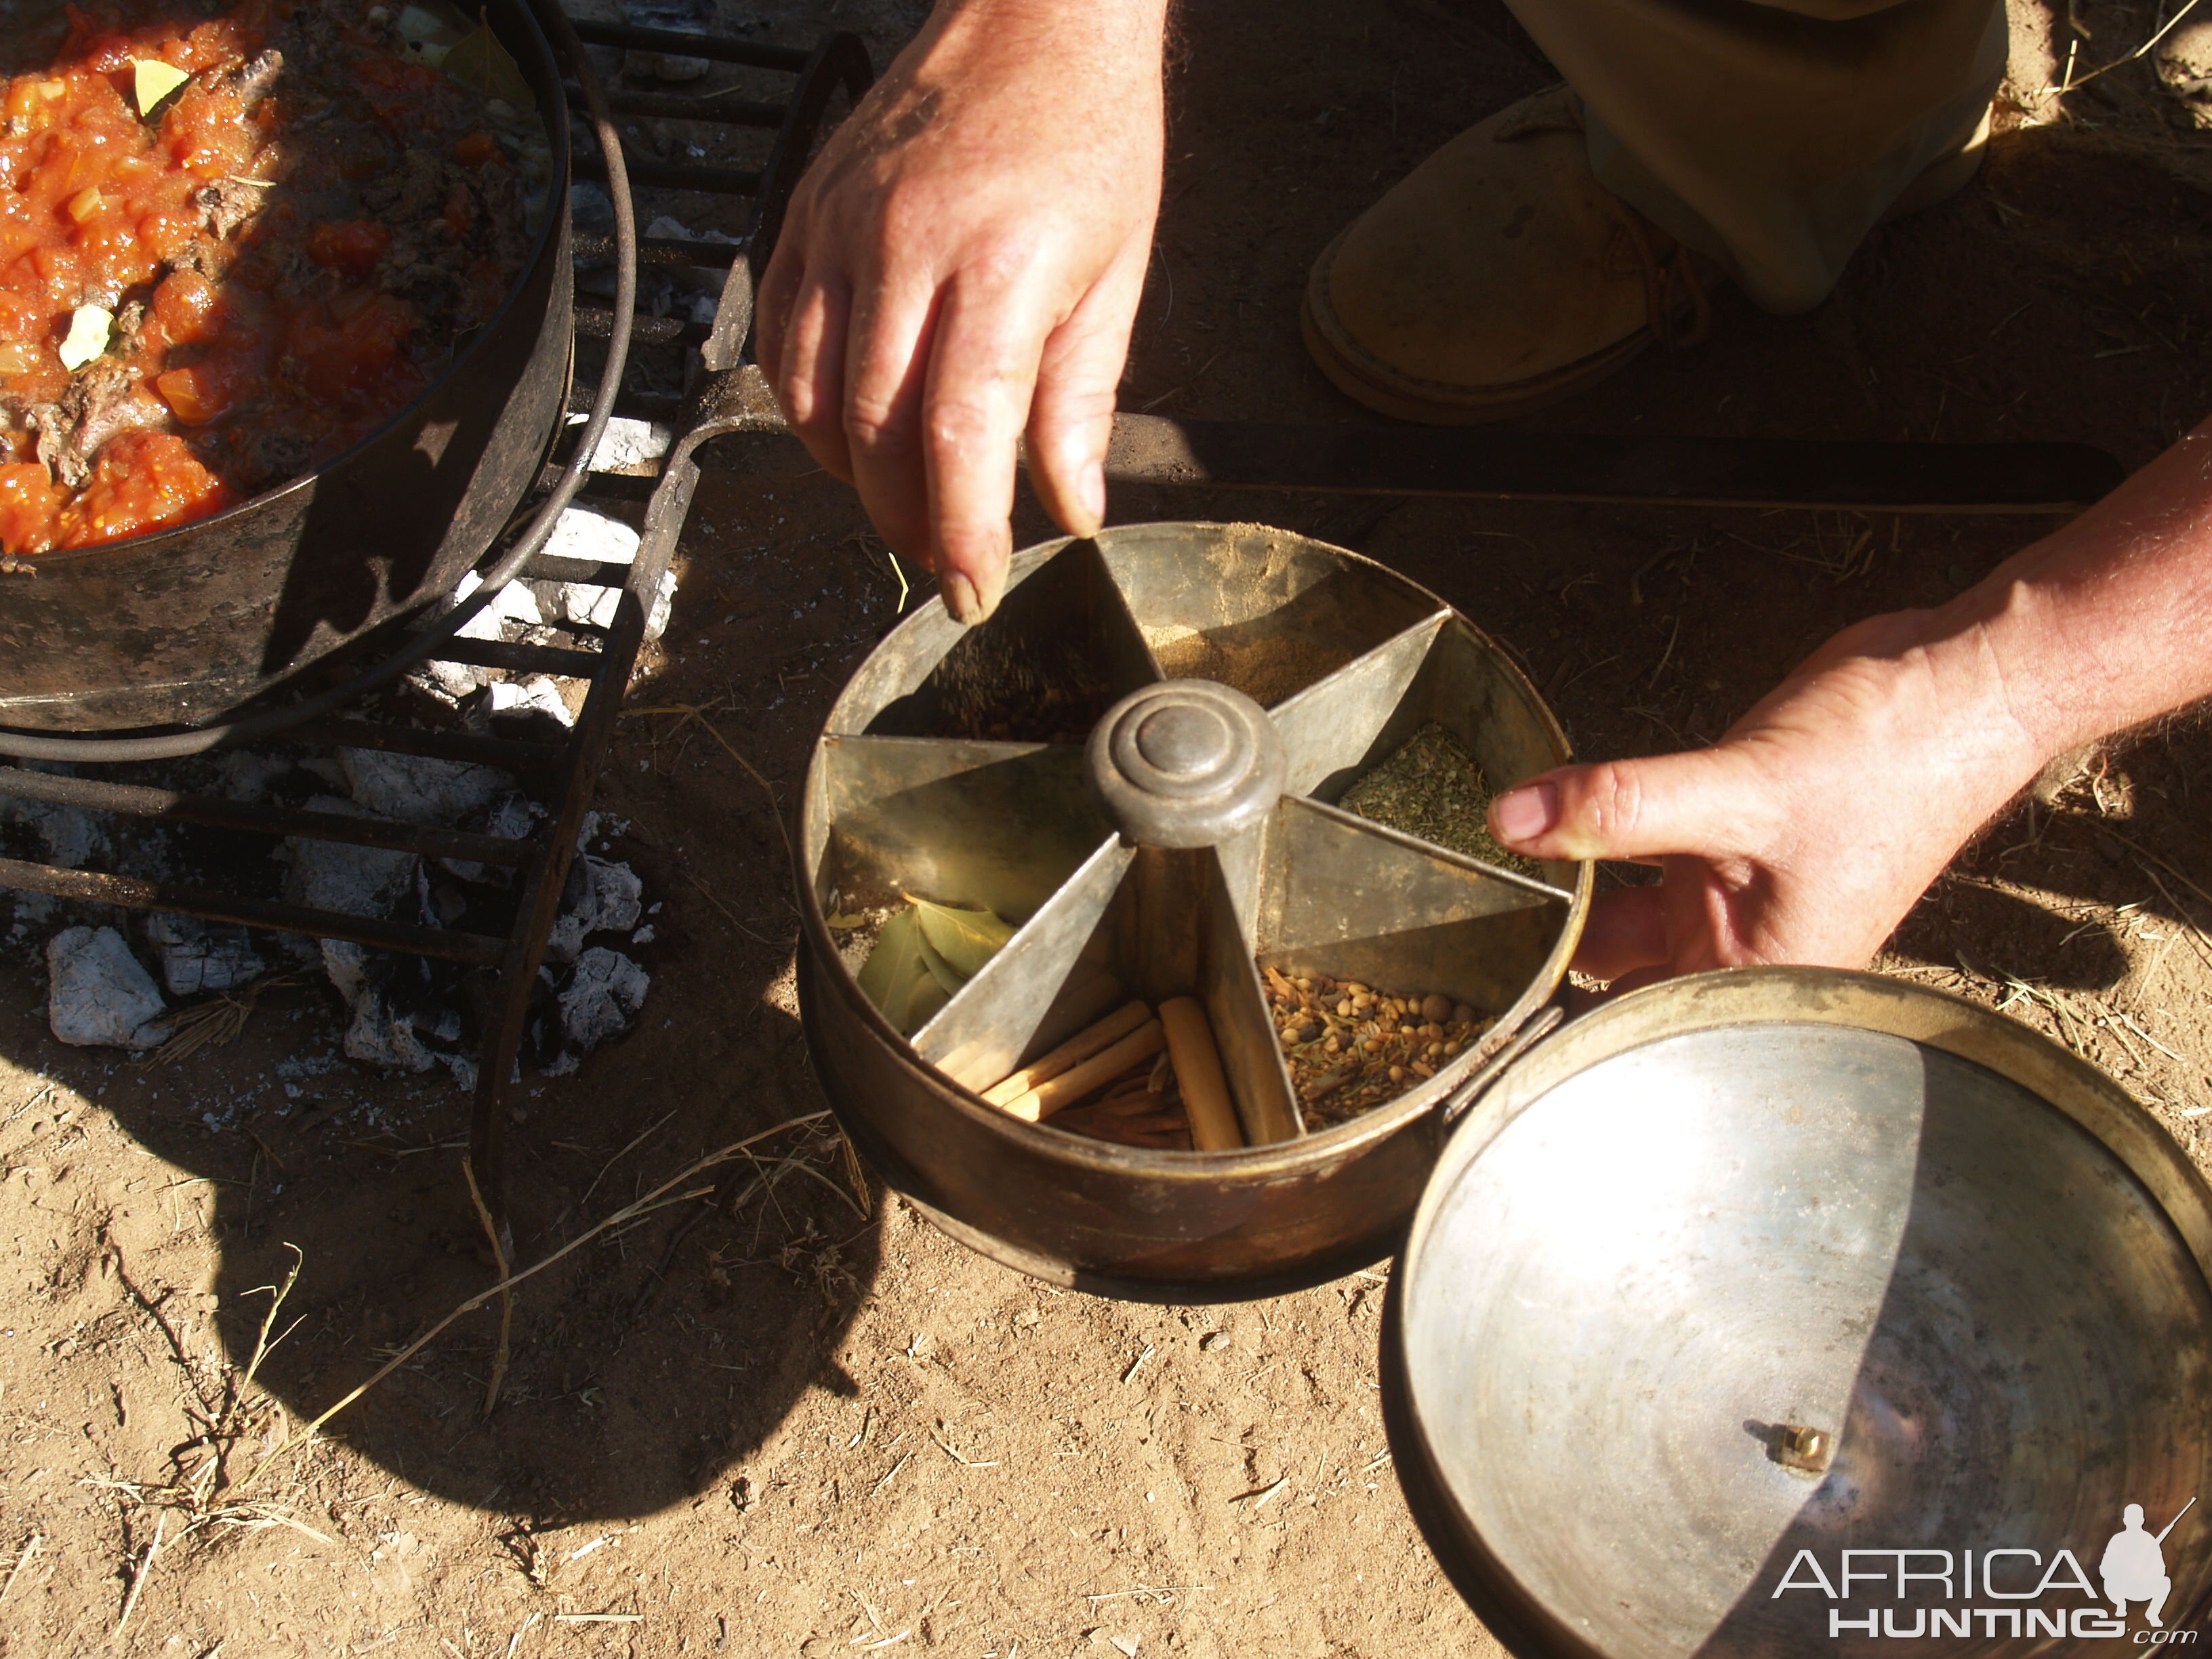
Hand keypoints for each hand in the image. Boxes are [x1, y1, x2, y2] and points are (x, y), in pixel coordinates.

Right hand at [755, 0, 1168, 621]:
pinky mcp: (806, 213)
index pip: (963, 434)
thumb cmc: (1088, 138)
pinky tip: (850, 431)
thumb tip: (1070, 511)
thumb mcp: (1118, 275)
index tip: (972, 588)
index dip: (962, 530)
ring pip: (812, 394)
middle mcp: (906, 245)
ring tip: (902, 502)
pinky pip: (781, 338)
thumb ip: (1082, 403)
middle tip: (943, 559)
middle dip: (906, 519)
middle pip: (875, 429)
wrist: (1031, 15)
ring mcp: (842, 226)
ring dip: (850, 474)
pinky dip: (806, 406)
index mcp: (1002, 266)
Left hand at [1486, 607, 2050, 990]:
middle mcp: (1736, 952)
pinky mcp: (1718, 843)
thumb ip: (1620, 806)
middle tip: (1444, 945)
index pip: (1631, 1031)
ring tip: (1462, 889)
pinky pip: (1633, 857)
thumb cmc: (1888, 761)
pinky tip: (1535, 825)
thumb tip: (1511, 821)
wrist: (1958, 685)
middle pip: (1610, 977)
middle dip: (1540, 959)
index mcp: (1755, 979)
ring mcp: (1726, 897)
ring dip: (1555, 894)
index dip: (1553, 1030)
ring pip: (1613, 912)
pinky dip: (1587, 841)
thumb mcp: (1737, 788)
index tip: (1471, 1016)